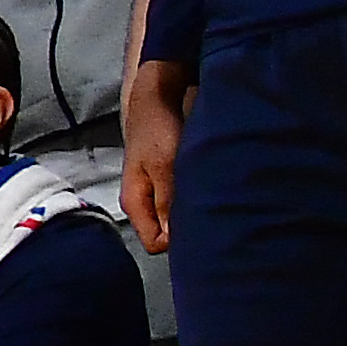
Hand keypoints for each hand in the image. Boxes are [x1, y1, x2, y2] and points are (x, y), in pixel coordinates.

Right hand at [121, 58, 192, 255]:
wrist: (156, 102)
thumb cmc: (157, 130)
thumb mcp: (164, 166)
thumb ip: (167, 202)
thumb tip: (173, 239)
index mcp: (134, 204)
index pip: (155, 243)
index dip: (177, 239)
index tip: (198, 222)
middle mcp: (143, 205)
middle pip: (166, 235)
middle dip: (188, 228)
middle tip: (212, 211)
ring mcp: (156, 196)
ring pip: (176, 220)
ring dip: (194, 212)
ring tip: (211, 196)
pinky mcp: (168, 186)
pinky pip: (183, 206)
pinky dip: (196, 200)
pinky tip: (208, 188)